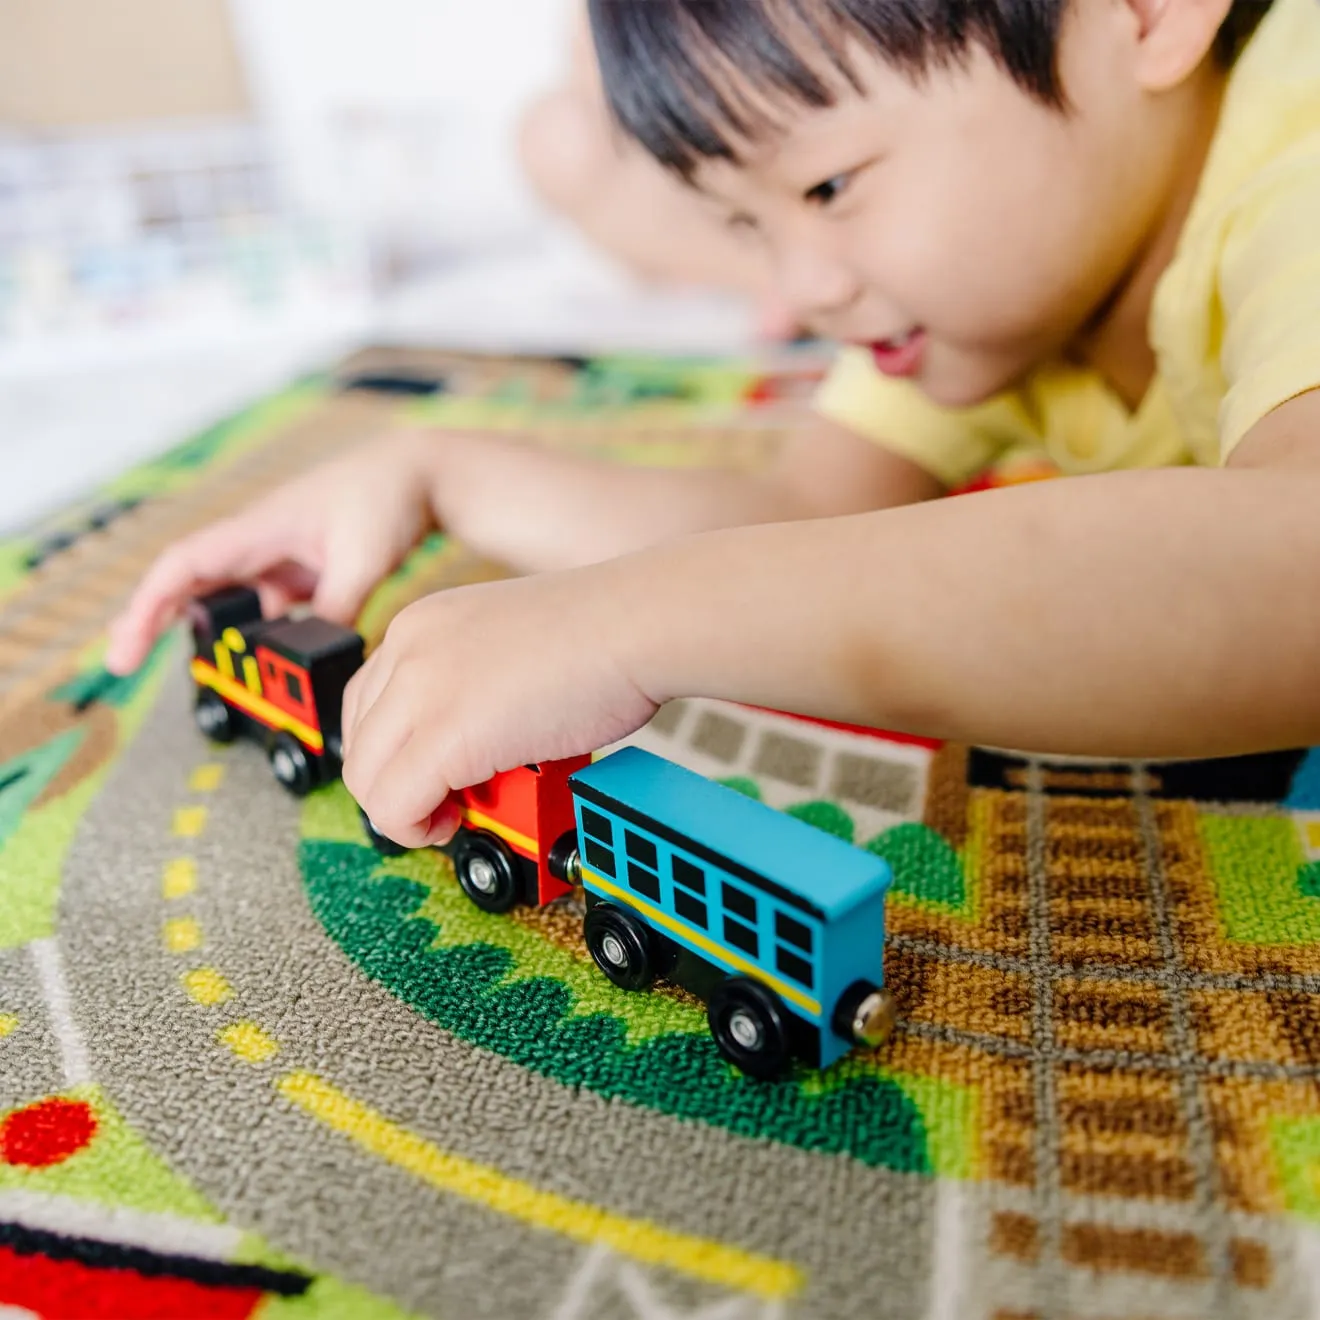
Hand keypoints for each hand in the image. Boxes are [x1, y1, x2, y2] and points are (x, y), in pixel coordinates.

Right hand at [104, 432, 436, 674]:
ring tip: (167, 667)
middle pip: (189, 582)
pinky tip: (238, 664)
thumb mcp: (364, 559)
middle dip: (151, 618)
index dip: (150, 602)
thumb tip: (314, 658)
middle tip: (121, 663)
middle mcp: (257, 543)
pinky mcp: (297, 574)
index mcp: (259, 529)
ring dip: (196, 631)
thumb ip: (336, 609)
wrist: (418, 474)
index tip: (126, 640)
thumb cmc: (385, 498)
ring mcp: (276, 560)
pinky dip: (242, 635)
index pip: (185, 564)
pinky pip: (259, 609)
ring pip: (223, 600)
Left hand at [341, 564, 657, 849]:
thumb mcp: (507, 649)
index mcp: (422, 623)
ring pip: (366, 780)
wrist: (638, 624)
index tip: (433, 775)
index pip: (367, 704)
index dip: (395, 752)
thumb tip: (466, 743)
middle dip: (393, 786)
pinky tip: (453, 822)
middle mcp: (409, 647)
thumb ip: (471, 686)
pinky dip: (414, 829)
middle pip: (359, 743)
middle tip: (443, 802)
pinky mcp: (445, 734)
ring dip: (402, 811)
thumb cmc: (602, 637)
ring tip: (453, 814)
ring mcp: (422, 688)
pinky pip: (393, 806)